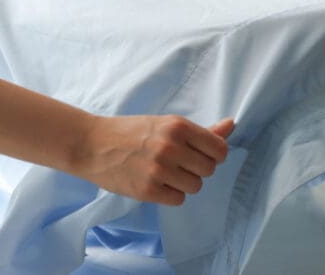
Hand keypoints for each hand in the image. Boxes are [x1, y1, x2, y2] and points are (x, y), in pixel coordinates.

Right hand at [73, 115, 235, 205]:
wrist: (92, 144)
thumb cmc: (130, 132)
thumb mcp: (166, 124)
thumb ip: (201, 131)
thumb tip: (232, 125)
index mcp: (177, 126)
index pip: (219, 149)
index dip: (213, 154)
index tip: (199, 154)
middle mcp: (171, 147)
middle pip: (209, 170)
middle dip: (196, 169)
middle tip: (176, 163)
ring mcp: (159, 170)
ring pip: (196, 187)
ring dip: (184, 183)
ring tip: (164, 173)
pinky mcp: (147, 190)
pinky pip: (178, 200)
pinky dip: (170, 194)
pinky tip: (155, 183)